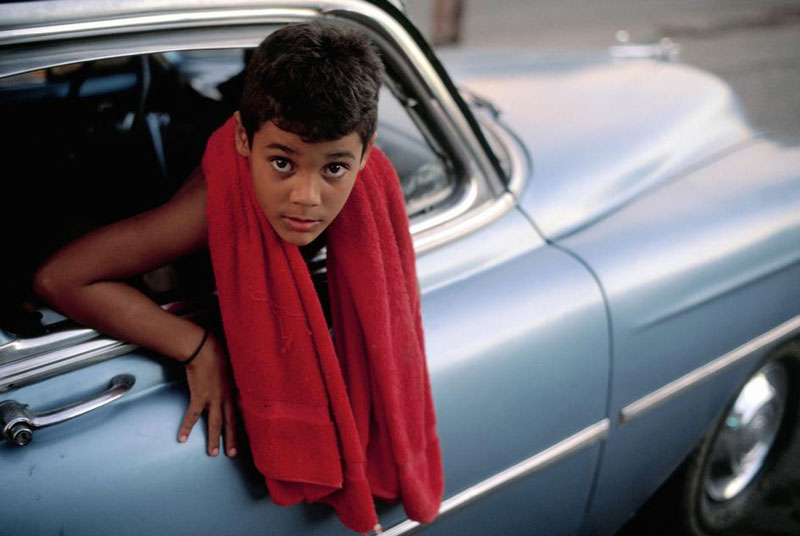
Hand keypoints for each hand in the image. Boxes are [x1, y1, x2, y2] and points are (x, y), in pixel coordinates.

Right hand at [177, 333, 238, 456]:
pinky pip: (192, 416)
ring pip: (215, 423)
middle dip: (231, 439)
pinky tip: (182, 438)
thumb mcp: (229, 368)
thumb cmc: (217, 354)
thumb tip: (230, 382)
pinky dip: (186, 427)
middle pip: (230, 422)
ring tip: (213, 453)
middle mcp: (226, 397)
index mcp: (233, 391)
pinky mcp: (199, 396)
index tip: (242, 437)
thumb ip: (230, 379)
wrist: (204, 349)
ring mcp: (213, 398)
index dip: (240, 426)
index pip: (238, 413)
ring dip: (213, 439)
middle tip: (232, 454)